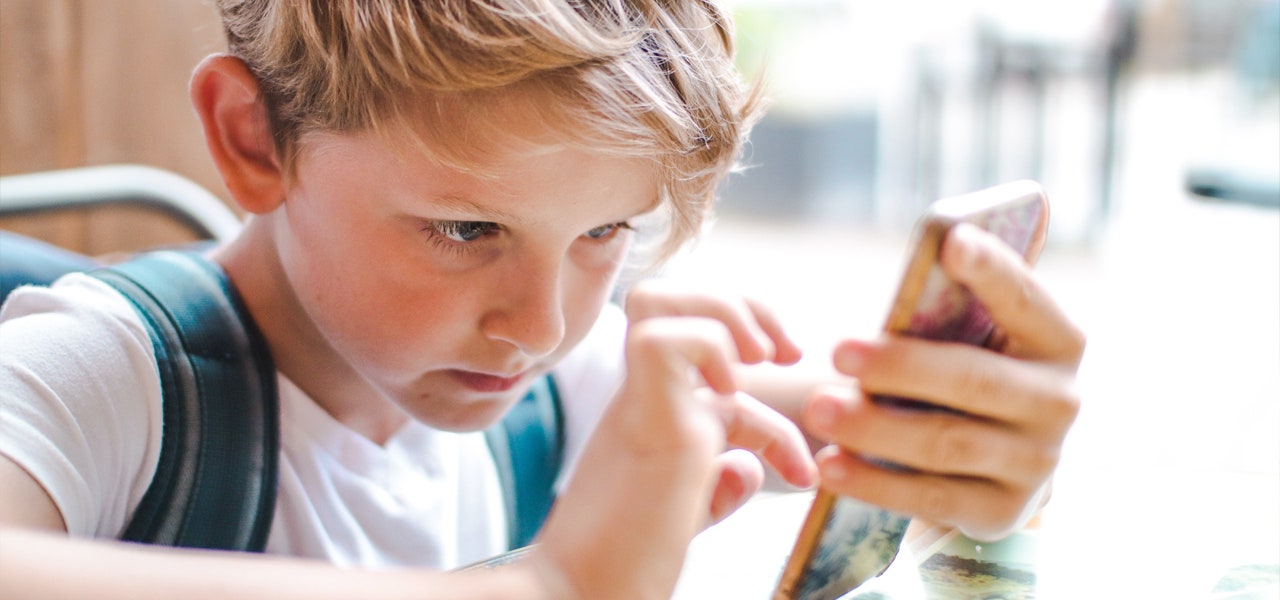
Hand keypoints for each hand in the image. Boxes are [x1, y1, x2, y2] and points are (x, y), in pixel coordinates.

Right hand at [533, 282, 816, 599]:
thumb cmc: (625, 564)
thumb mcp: (685, 515)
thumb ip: (715, 486)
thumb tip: (747, 467)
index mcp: (651, 415)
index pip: (702, 346)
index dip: (766, 390)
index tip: (801, 468)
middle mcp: (641, 400)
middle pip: (670, 296)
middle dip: (741, 305)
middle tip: (782, 354)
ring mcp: (639, 405)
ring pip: (659, 297)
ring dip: (725, 313)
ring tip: (759, 361)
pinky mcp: (644, 421)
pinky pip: (665, 340)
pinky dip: (710, 347)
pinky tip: (731, 394)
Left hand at [802, 223, 1084, 540]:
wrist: (1001, 462)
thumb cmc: (970, 372)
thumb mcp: (976, 337)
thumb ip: (957, 304)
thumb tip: (936, 247)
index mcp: (1057, 341)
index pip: (1025, 299)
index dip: (992, 270)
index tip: (951, 242)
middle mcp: (1058, 402)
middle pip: (973, 381)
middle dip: (901, 366)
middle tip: (838, 351)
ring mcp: (1036, 463)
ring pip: (945, 443)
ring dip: (875, 428)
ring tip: (818, 411)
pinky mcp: (1002, 511)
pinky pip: (931, 497)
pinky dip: (875, 483)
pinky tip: (830, 466)